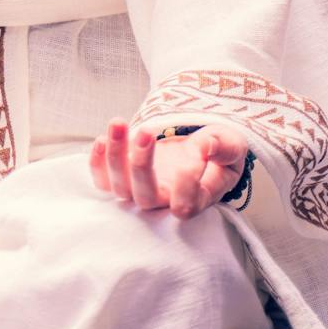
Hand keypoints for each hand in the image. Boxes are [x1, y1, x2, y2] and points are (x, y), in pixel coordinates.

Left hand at [89, 118, 251, 218]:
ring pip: (120, 188)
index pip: (186, 205)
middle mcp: (166, 200)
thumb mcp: (230, 144)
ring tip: (118, 122)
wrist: (201, 145)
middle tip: (146, 132)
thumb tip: (203, 146)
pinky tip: (102, 138)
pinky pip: (102, 181)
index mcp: (197, 198)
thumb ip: (222, 146)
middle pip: (145, 198)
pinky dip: (97, 163)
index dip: (186, 181)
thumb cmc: (219, 149)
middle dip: (141, 165)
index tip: (197, 147)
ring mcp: (141, 191)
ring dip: (114, 156)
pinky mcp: (124, 178)